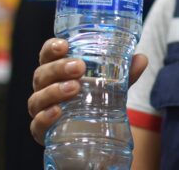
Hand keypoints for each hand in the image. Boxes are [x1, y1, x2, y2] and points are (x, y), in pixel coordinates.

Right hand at [28, 38, 147, 144]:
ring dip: (54, 91)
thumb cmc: (96, 101)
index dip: (52, 48)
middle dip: (58, 68)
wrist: (91, 134)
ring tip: (74, 88)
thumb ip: (125, 73)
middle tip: (79, 67)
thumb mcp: (112, 85)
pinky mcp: (42, 132)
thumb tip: (141, 58)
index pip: (47, 54)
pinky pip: (37, 124)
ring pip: (38, 98)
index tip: (64, 45)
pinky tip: (57, 112)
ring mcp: (41, 110)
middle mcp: (44, 88)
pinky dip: (45, 117)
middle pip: (42, 74)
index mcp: (57, 71)